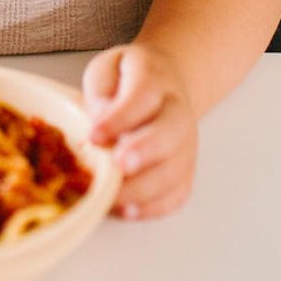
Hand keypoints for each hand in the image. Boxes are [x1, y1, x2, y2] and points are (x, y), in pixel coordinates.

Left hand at [81, 42, 197, 219]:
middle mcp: (177, 110)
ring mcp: (186, 143)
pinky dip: (153, 206)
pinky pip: (177, 193)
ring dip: (144, 188)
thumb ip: (100, 92)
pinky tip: (127, 209)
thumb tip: (98, 124)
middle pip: (172, 131)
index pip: (144, 94)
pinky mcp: (185, 170)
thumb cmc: (125, 80)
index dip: (121, 117)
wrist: (163, 84)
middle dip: (145, 150)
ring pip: (176, 169)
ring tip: (112, 196)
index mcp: (155, 77)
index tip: (94, 135)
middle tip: (119, 164)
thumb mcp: (105, 71)